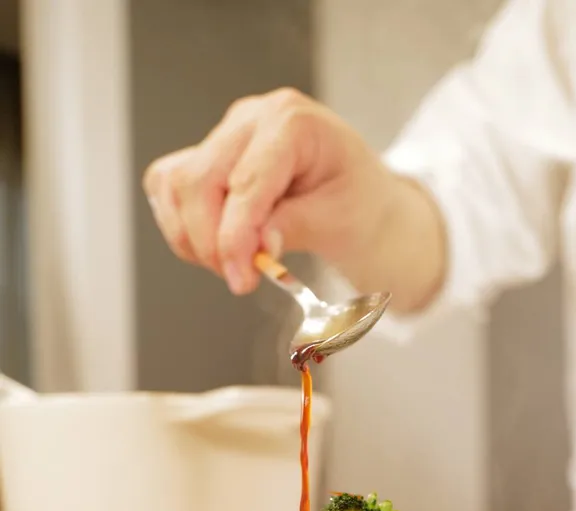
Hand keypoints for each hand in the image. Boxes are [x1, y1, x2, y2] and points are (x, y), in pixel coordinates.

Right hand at [143, 88, 444, 310]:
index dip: (234, 237)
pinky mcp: (208, 157)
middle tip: (240, 279)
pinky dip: (181, 225)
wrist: (362, 201)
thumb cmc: (359, 203)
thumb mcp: (340, 220)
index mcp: (291, 121)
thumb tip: (257, 246)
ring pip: (174, 185)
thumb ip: (294, 227)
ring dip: (191, 237)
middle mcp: (251, 119)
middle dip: (210, 242)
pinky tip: (215, 248)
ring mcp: (225, 136)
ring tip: (232, 266)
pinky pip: (168, 188)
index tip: (240, 279)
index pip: (244, 181)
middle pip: (197, 181)